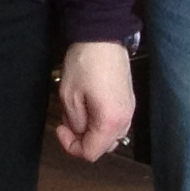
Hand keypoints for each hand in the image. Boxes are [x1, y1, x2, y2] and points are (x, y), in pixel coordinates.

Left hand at [52, 41, 137, 159]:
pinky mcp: (127, 101)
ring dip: (91, 130)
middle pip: (103, 146)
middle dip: (81, 138)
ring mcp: (129, 110)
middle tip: (66, 121)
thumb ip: (75, 122)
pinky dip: (99, 121)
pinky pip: (114, 121)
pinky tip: (87, 104)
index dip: (71, 146)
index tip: (60, 130)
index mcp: (111, 121)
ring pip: (109, 135)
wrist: (103, 37)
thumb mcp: (69, 95)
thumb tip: (78, 132)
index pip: (92, 152)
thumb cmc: (86, 63)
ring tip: (75, 110)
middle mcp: (126, 119)